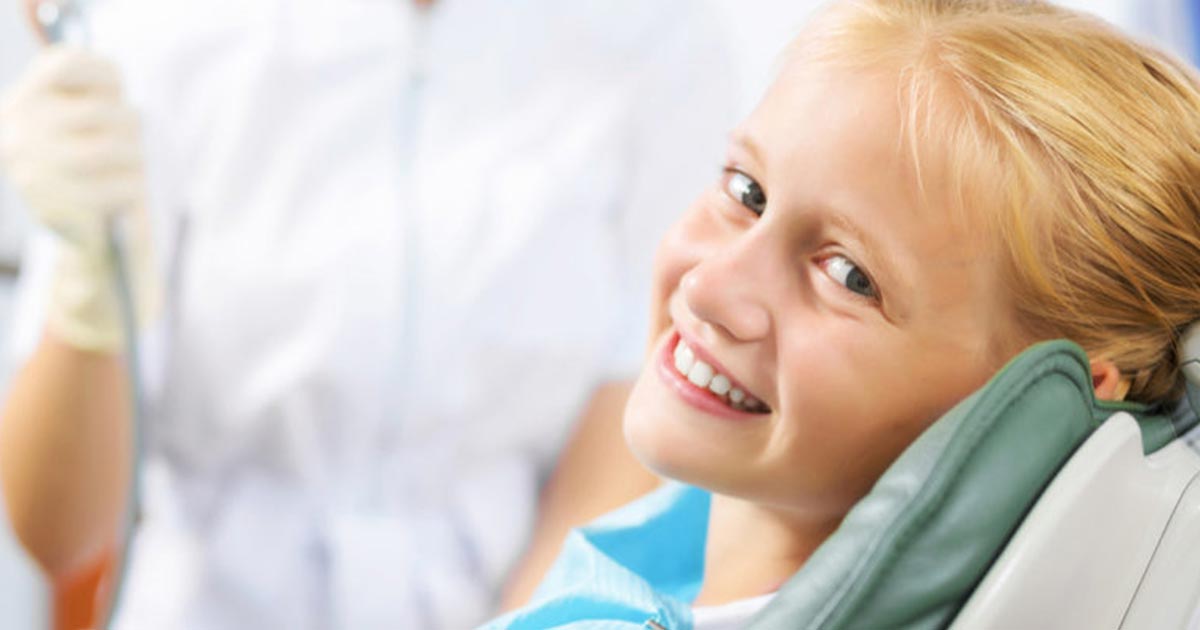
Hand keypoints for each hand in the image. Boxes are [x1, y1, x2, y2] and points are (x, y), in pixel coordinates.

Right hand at [0, 46, 158, 351]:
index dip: (102, 74)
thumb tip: (87, 58)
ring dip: (136, 156)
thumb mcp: (101, 113)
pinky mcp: (56, 210)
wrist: (97, 234)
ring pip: (113, 147)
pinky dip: (133, 188)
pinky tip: (121, 193)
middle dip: (130, 124)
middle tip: (129, 139)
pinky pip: (121, 186)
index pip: (63, 64)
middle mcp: (16, 134)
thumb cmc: (104, 160)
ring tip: (128, 165)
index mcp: (22, 103)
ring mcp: (31, 173)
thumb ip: (98, 79)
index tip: (114, 91)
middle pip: (101, 110)